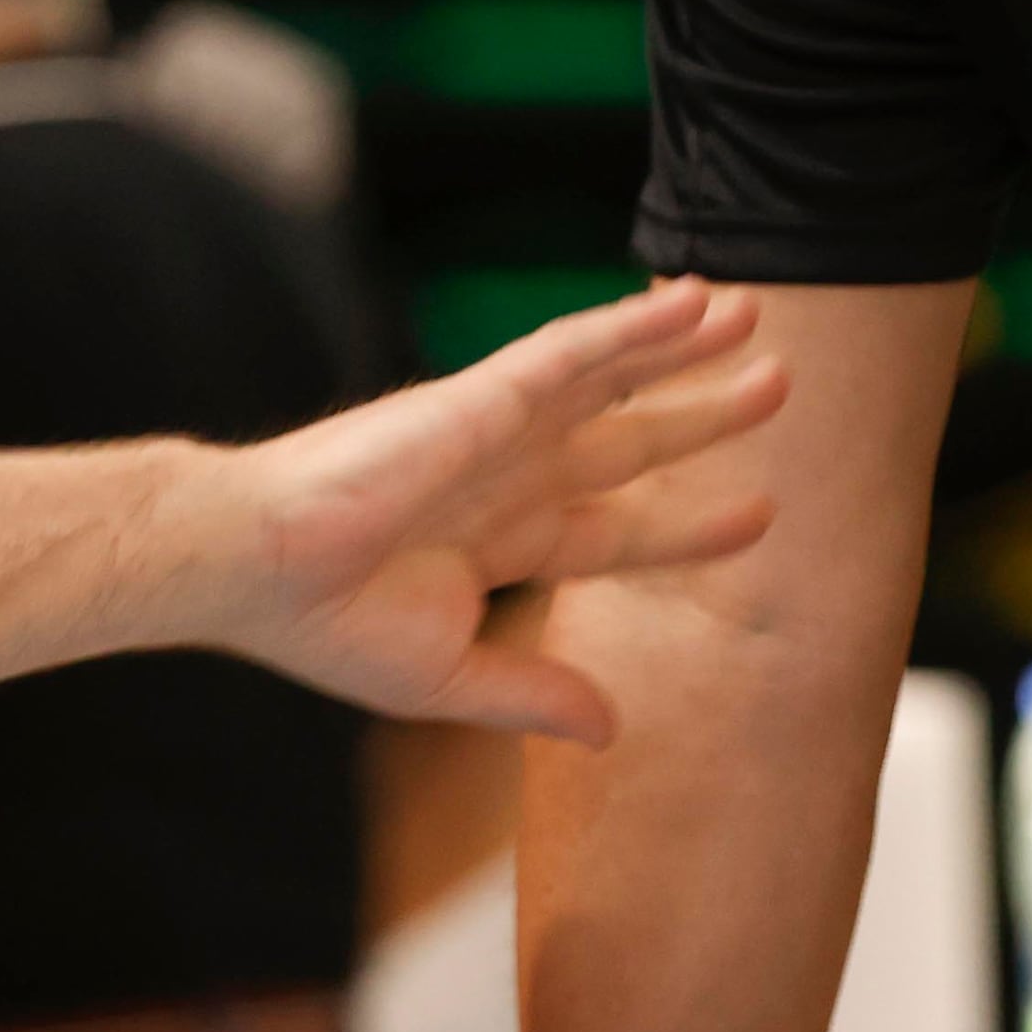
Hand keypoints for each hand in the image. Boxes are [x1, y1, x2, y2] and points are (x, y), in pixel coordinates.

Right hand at [203, 284, 781, 742]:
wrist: (253, 570)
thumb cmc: (321, 623)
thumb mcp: (446, 678)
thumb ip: (531, 694)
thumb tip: (610, 730)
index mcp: (496, 541)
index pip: (613, 528)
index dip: (687, 525)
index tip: (760, 516)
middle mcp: (506, 476)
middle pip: (627, 442)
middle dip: (700, 418)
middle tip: (778, 387)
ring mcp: (496, 430)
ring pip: (611, 379)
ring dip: (682, 349)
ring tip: (753, 318)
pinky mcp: (482, 397)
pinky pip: (575, 351)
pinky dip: (636, 326)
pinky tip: (691, 302)